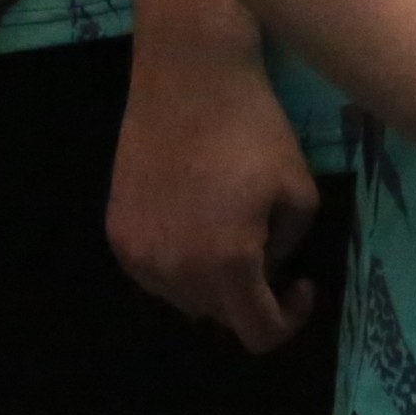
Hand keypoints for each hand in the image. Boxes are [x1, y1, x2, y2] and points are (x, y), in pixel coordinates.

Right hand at [111, 28, 321, 349]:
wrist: (189, 81)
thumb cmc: (255, 130)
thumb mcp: (299, 193)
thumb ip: (287, 248)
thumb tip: (267, 270)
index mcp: (227, 266)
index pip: (258, 333)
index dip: (288, 319)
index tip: (300, 284)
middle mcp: (175, 273)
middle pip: (219, 315)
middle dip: (250, 293)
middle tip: (269, 249)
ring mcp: (137, 256)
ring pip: (183, 296)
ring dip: (211, 281)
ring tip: (230, 229)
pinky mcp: (115, 233)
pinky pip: (154, 270)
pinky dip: (178, 261)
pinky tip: (194, 217)